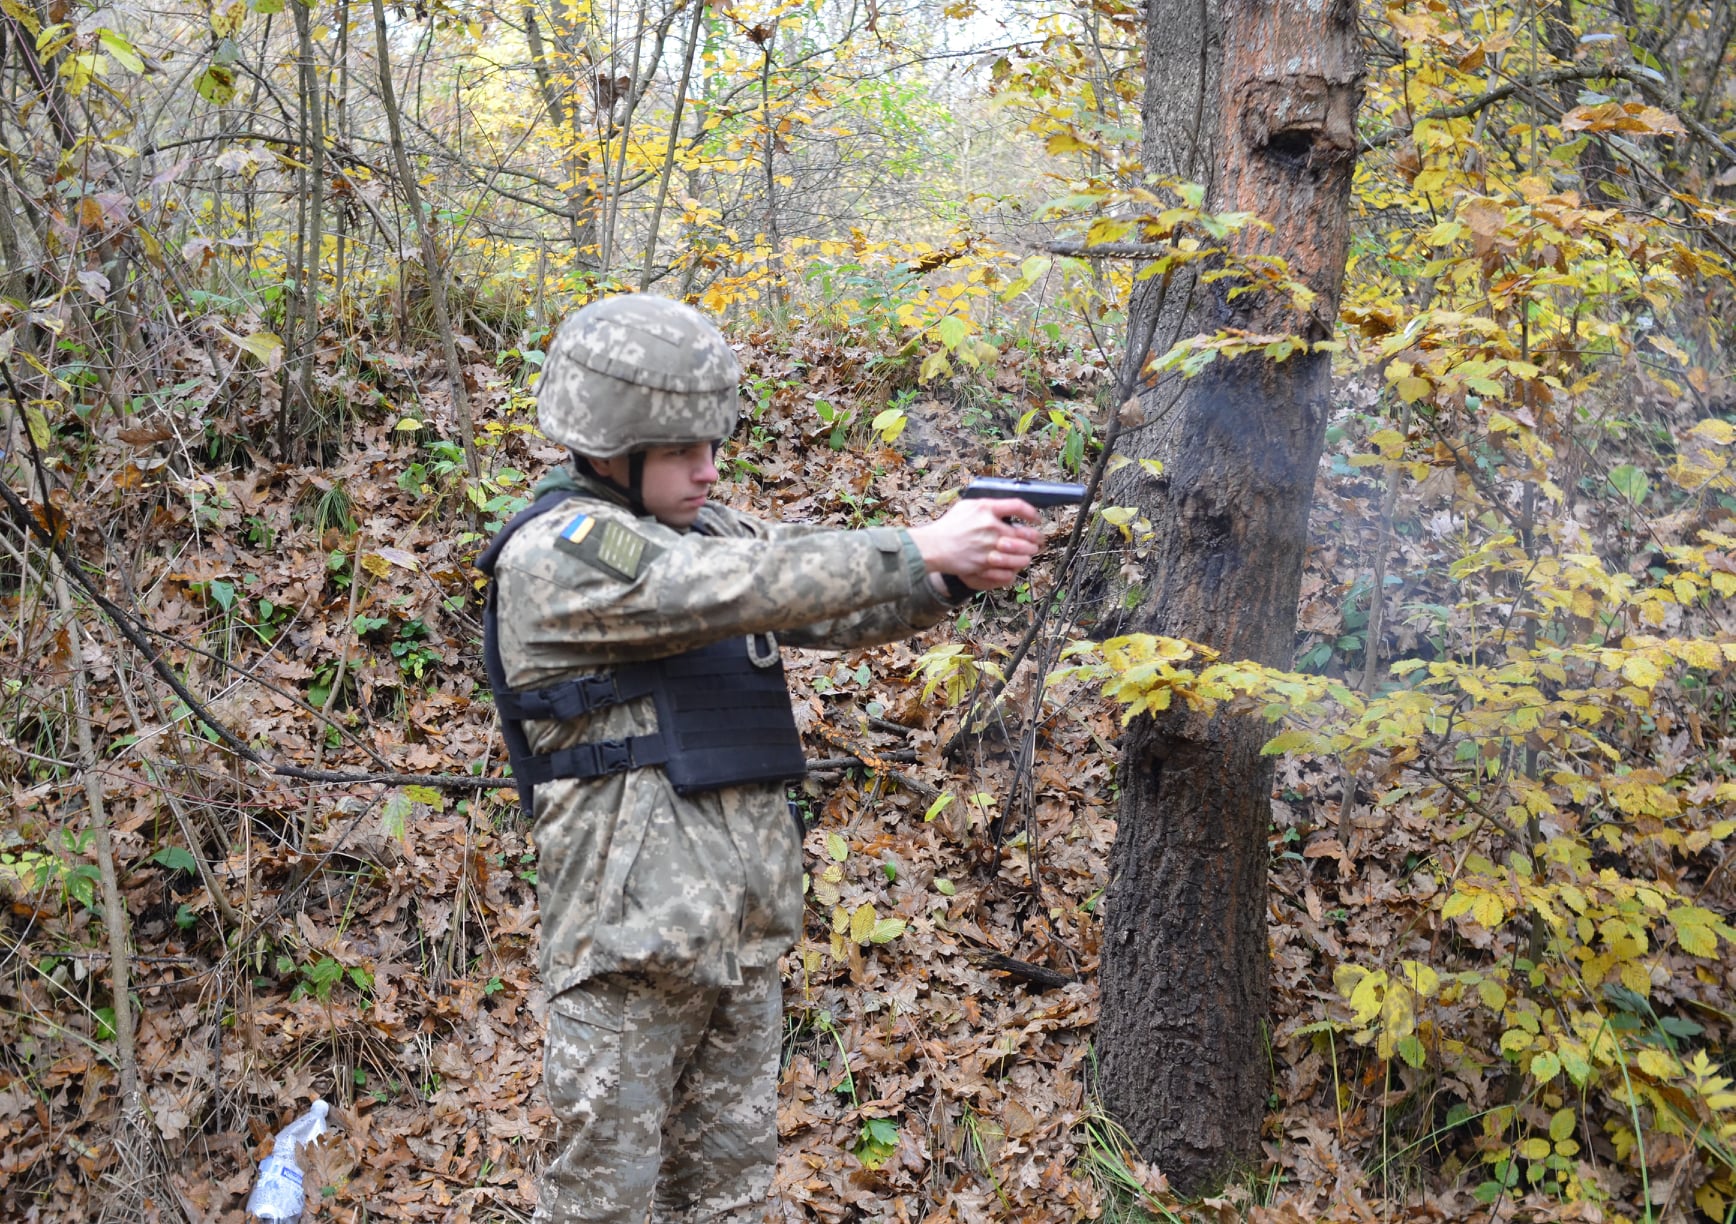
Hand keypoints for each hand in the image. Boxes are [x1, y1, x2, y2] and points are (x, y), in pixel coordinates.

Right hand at [906, 497, 1043, 590]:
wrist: (934, 546)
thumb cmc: (949, 526)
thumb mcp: (967, 506)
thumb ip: (987, 505)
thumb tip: (1006, 507)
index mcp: (986, 509)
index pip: (1018, 506)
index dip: (1032, 513)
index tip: (1036, 519)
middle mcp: (990, 527)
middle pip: (1026, 535)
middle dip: (1035, 540)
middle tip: (1036, 542)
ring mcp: (988, 547)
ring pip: (1021, 554)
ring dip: (1027, 556)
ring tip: (1027, 555)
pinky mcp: (984, 564)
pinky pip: (1009, 569)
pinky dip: (1015, 569)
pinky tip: (1015, 567)